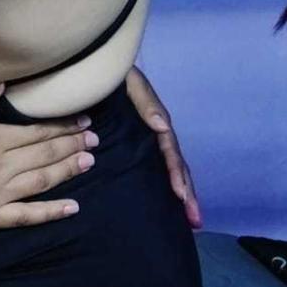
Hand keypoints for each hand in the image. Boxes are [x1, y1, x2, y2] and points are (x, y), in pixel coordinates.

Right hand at [0, 84, 95, 229]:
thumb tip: (3, 85)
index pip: (35, 131)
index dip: (61, 126)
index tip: (82, 121)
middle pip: (44, 155)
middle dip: (71, 145)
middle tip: (95, 138)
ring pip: (41, 182)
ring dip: (68, 171)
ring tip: (90, 161)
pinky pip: (25, 216)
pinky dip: (50, 212)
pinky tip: (71, 207)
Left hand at [126, 66, 201, 228]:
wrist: (91, 65)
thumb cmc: (110, 72)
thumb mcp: (129, 81)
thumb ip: (146, 102)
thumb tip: (163, 127)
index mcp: (153, 120)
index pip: (170, 152)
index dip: (177, 174)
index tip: (182, 197)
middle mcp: (152, 132)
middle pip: (174, 165)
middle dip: (186, 193)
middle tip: (195, 222)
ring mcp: (143, 138)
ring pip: (164, 169)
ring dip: (179, 193)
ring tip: (189, 220)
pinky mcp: (129, 142)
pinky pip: (148, 165)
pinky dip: (159, 185)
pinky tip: (164, 204)